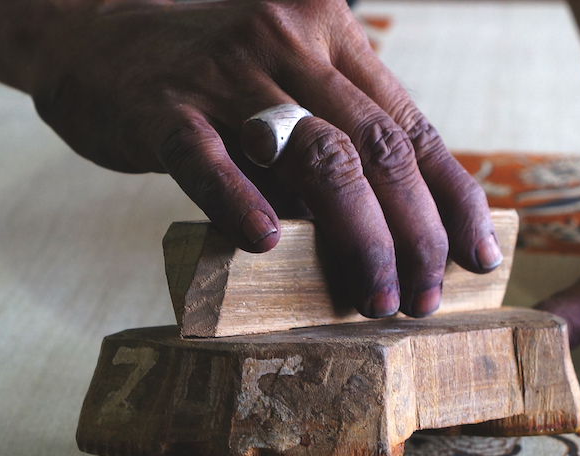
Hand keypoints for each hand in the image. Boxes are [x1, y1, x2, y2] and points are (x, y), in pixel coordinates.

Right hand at [30, 0, 498, 317]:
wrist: (101, 43)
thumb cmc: (216, 84)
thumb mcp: (292, 87)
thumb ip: (345, 137)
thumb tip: (414, 233)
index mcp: (332, 34)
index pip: (411, 126)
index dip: (451, 197)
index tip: (478, 257)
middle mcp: (286, 41)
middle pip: (374, 145)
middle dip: (413, 231)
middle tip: (423, 297)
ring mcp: (223, 71)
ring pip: (313, 154)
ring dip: (355, 235)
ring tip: (374, 296)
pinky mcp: (162, 107)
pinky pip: (207, 158)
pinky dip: (239, 200)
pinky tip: (265, 243)